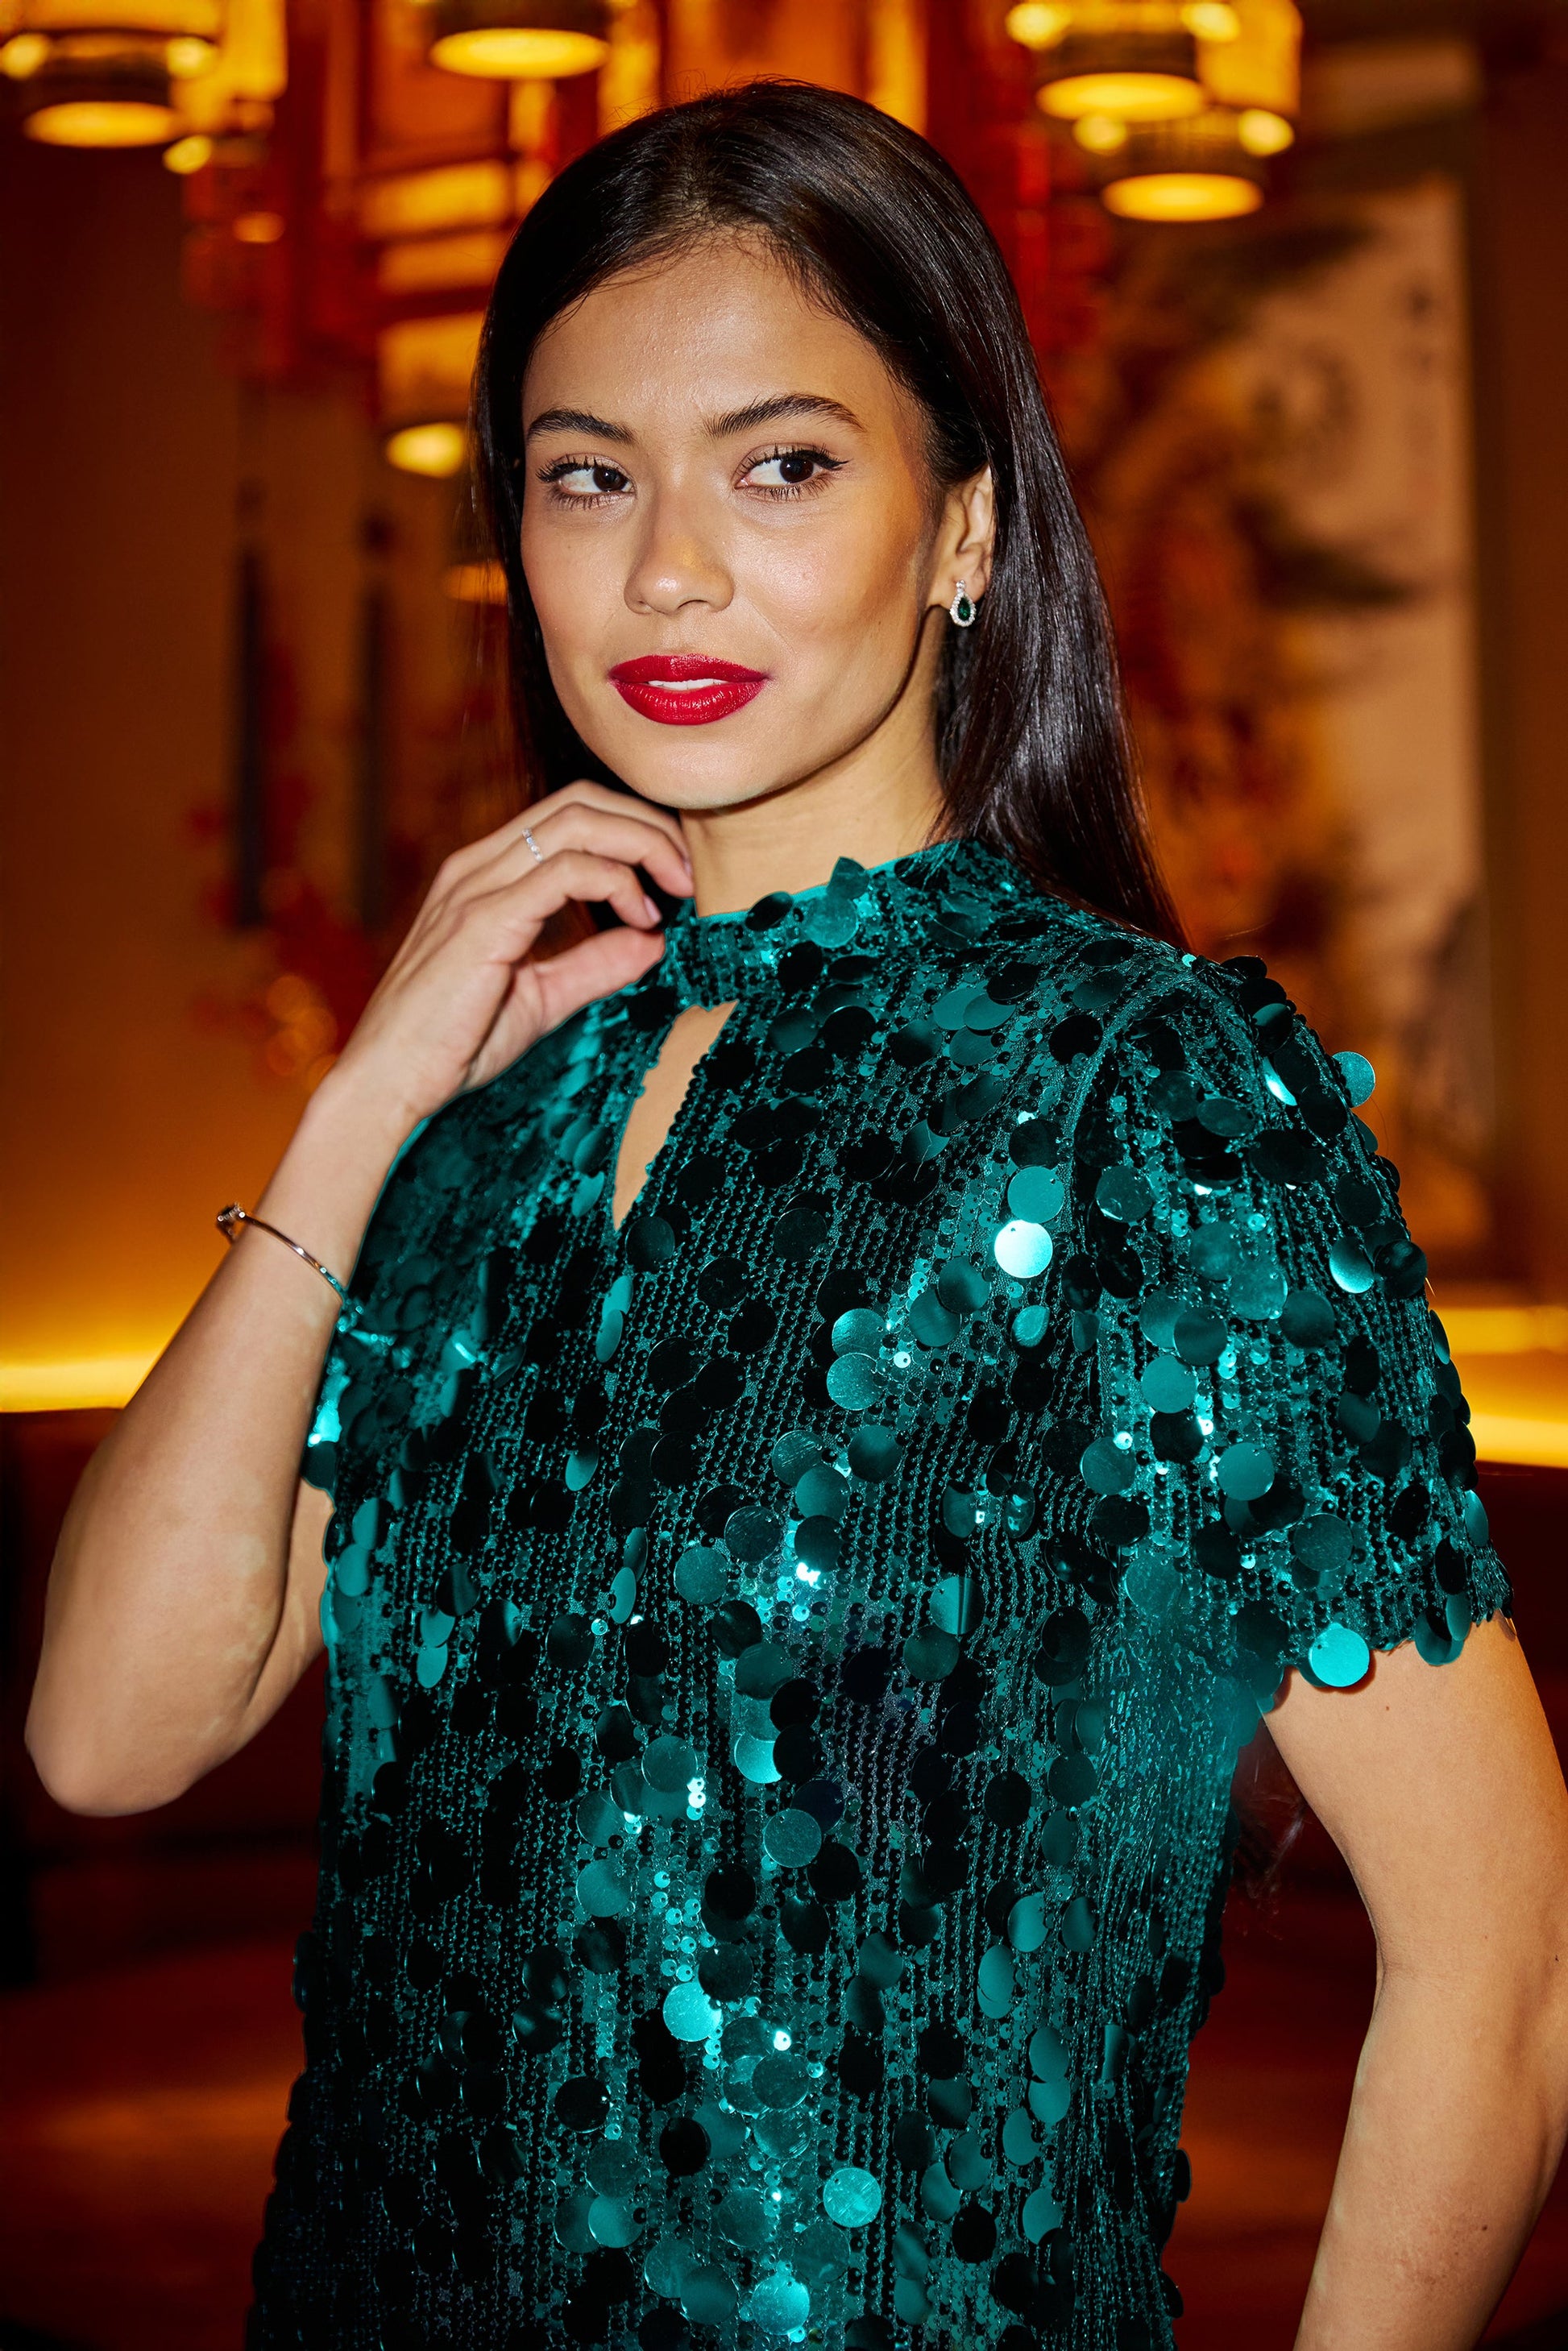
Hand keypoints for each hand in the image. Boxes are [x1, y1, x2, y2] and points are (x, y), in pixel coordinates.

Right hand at [319, 782, 690, 1142]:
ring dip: (642, 845)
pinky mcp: (482, 920)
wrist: (388, 1082)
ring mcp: (476, 887)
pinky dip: (617, 883)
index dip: (634, 829)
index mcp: (487, 875)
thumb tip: (654, 942)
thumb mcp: (541, 998)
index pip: (570, 814)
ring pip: (577, 822)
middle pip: (579, 802)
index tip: (677, 876)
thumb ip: (594, 965)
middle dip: (648, 825)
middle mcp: (477, 866)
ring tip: (678, 888)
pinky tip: (641, 919)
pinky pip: (565, 871)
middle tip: (691, 873)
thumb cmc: (452, 1045)